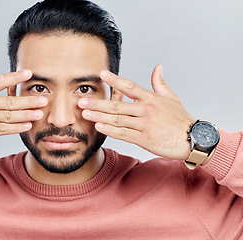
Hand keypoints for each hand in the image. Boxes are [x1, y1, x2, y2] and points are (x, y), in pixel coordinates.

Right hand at [0, 56, 46, 147]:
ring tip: (39, 113)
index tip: (29, 73)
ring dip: (25, 115)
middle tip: (43, 99)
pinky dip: (15, 128)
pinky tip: (27, 126)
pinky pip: (1, 130)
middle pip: (8, 101)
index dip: (14, 77)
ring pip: (7, 116)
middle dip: (27, 100)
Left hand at [78, 65, 193, 159]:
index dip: (115, 80)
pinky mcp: (144, 138)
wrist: (192, 139)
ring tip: (84, 113)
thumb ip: (160, 83)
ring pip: (118, 120)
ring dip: (99, 117)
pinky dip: (110, 130)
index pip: (130, 86)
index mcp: (151, 98)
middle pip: (118, 105)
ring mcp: (145, 124)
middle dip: (98, 103)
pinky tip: (99, 127)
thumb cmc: (180, 119)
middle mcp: (146, 110)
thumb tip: (157, 67)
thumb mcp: (171, 98)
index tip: (101, 74)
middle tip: (81, 101)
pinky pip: (124, 134)